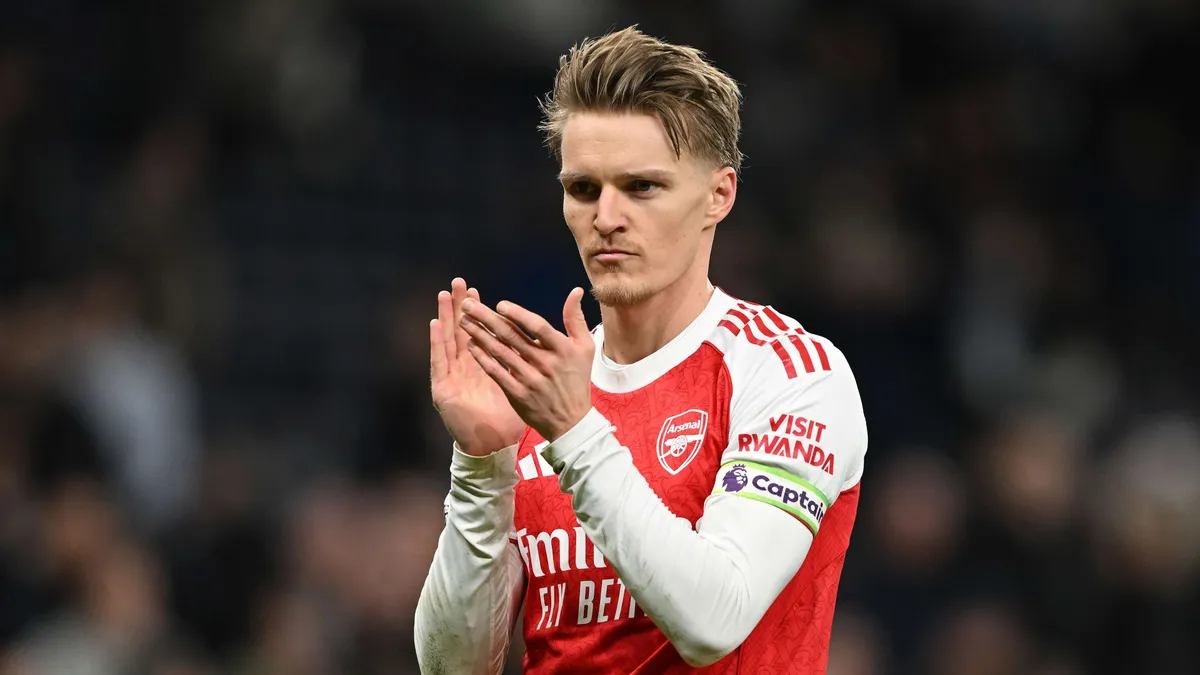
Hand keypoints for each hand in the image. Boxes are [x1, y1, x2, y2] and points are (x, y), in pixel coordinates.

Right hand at [430, 278, 526, 455]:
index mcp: (485, 366)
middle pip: (461, 331)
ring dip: (445, 317)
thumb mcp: (521, 390)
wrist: (492, 447)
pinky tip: (434, 324)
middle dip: (460, 307)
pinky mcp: (444, 388)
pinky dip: (436, 343)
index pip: (480, 334)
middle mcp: (466, 368)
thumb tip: (549, 352)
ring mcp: (453, 377)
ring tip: (443, 295)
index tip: (478, 292)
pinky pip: (439, 362)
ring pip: (448, 341)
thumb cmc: (506, 420)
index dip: (479, 314)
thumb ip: (531, 368)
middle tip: (458, 283)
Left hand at [460, 288, 594, 442]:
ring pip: (500, 352)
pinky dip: (482, 358)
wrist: (571, 421)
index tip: (500, 304)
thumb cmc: (577, 379)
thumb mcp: (585, 348)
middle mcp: (545, 364)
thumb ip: (575, 319)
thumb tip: (575, 291)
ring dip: (479, 334)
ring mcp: (530, 380)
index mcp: (562, 350)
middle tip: (467, 304)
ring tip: (463, 320)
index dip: (518, 314)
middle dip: (486, 317)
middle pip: (512, 336)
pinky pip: (496, 372)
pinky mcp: (517, 394)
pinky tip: (471, 345)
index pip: (537, 327)